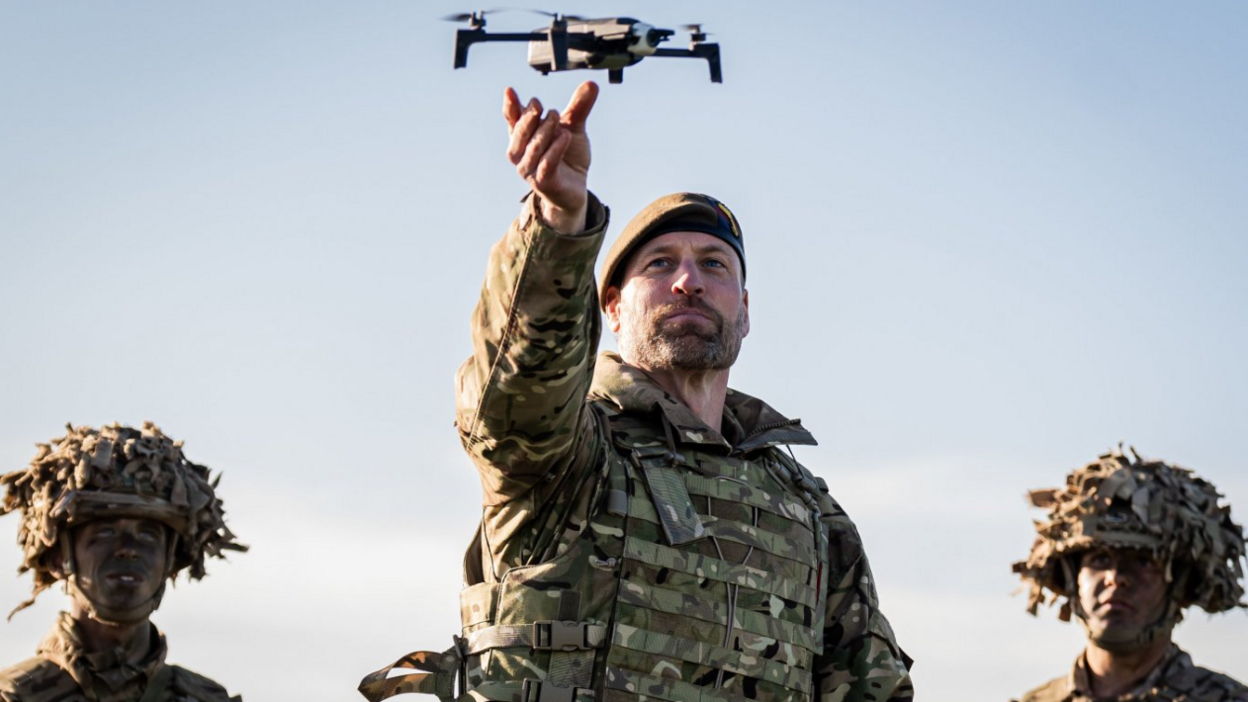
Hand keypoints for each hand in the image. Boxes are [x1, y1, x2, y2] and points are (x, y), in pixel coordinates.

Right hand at [503, 81, 598, 232]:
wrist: (575, 188)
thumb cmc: (567, 157)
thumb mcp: (573, 128)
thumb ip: (578, 108)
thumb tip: (591, 84)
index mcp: (524, 138)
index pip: (512, 120)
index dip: (510, 106)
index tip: (510, 91)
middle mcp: (522, 154)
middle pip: (519, 133)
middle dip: (529, 117)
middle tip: (542, 104)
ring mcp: (531, 170)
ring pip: (533, 148)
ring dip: (544, 131)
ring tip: (557, 117)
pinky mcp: (544, 183)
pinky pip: (546, 165)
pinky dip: (554, 150)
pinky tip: (564, 136)